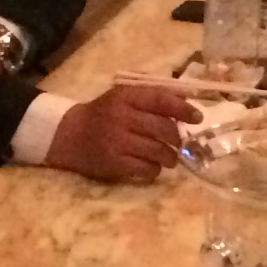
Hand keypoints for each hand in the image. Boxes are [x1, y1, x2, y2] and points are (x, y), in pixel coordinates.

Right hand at [47, 81, 197, 183]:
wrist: (69, 135)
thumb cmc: (103, 113)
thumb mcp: (123, 97)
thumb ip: (151, 97)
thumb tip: (187, 101)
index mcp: (126, 97)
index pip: (161, 100)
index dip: (183, 109)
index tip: (198, 117)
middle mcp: (122, 117)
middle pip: (163, 128)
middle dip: (177, 138)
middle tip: (178, 143)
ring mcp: (117, 141)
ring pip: (158, 151)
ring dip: (170, 157)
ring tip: (169, 158)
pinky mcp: (113, 163)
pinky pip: (146, 169)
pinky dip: (155, 170)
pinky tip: (152, 167)